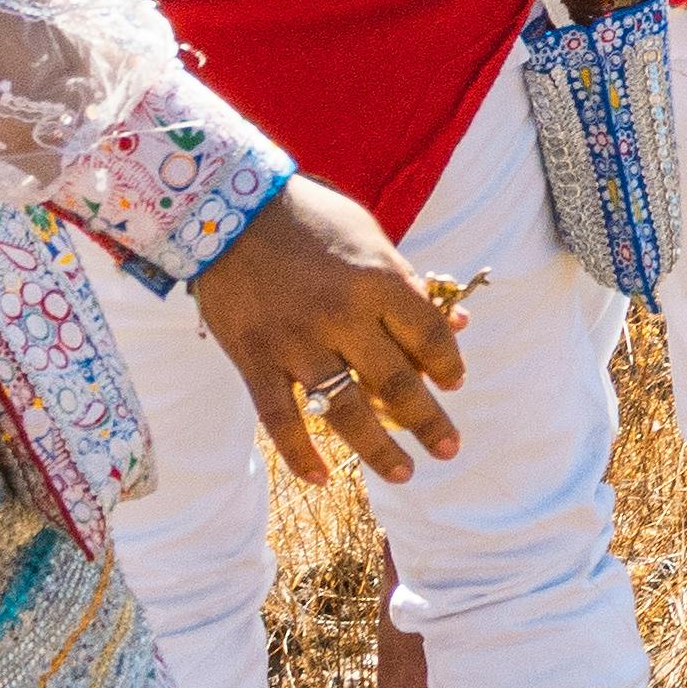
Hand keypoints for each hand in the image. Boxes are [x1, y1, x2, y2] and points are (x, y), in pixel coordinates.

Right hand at [185, 177, 468, 486]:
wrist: (228, 210)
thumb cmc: (310, 221)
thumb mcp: (370, 238)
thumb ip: (409, 284)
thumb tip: (458, 324)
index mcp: (377, 279)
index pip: (429, 336)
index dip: (448, 365)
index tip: (454, 384)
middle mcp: (342, 316)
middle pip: (397, 383)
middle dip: (429, 422)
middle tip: (449, 449)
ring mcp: (296, 342)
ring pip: (346, 411)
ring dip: (379, 450)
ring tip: (404, 473)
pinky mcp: (255, 359)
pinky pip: (281, 419)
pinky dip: (301, 454)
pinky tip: (321, 477)